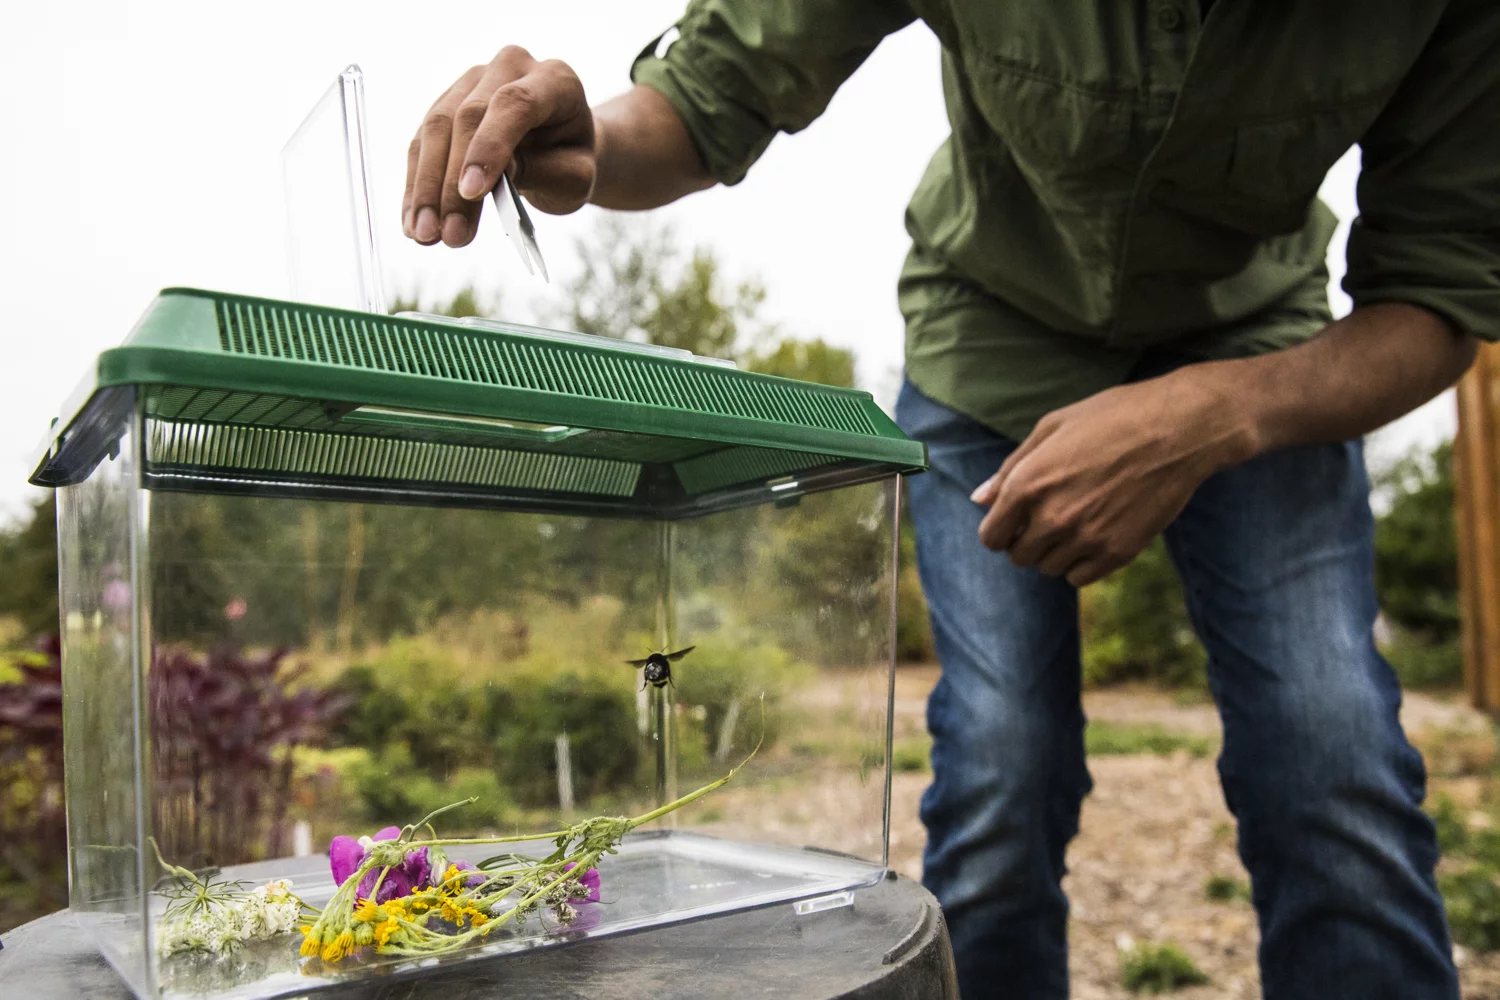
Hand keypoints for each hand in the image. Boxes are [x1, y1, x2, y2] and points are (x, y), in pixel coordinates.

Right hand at [403, 46, 594, 247]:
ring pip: (436, 128)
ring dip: (425, 188)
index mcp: (554, 79)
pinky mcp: (445, 103)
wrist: (560, 148)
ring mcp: (472, 81)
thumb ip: (541, 172)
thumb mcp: (574, 176)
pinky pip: (422, 142)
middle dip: (450, 182)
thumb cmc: (571, 162)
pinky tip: (414, 221)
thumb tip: (486, 179)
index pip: (515, 104)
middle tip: (445, 234)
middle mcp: (509, 67)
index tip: (472, 193)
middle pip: (467, 117)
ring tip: (424, 235)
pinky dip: (417, 185)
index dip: (490, 146)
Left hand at [970, 370, 1254, 586]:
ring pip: (1049, 569)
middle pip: (1019, 557)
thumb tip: (978, 499)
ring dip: (1054, 552)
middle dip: (1026, 541)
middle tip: (1049, 518)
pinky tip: (1094, 534)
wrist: (1179, 428)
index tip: (1014, 521)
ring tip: (1077, 520)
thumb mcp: (1052, 428)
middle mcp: (1051, 517)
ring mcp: (1086, 538)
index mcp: (1028, 484)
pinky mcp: (1118, 552)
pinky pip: (1079, 577)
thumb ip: (1010, 468)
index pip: (991, 537)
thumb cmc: (1112, 418)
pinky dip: (1080, 563)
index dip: (999, 530)